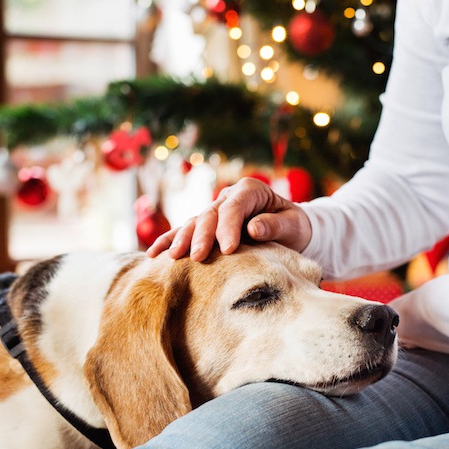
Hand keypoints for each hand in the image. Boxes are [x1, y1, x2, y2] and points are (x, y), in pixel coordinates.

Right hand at [147, 177, 312, 260]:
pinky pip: (185, 233)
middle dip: (202, 236)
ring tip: (172, 257)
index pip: (234, 207)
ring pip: (194, 223)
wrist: (290, 231)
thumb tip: (254, 229)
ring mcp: (215, 211)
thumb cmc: (294, 227)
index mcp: (250, 191)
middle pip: (210, 215)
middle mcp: (228, 197)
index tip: (228, 249)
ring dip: (182, 240)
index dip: (229, 227)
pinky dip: (169, 242)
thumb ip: (276, 226)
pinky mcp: (207, 227)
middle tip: (198, 257)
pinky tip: (154, 254)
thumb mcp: (293, 225)